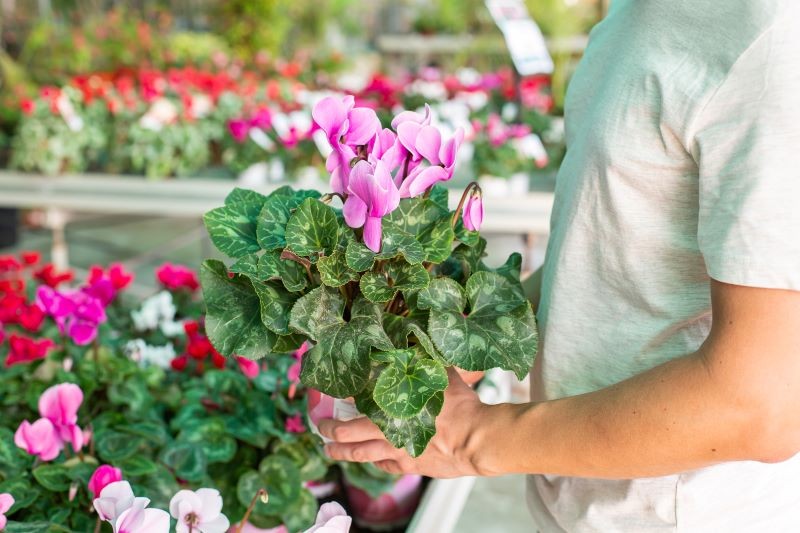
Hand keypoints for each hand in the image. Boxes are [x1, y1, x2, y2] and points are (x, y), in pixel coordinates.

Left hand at [318, 368, 487, 477]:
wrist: (477, 440)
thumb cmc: (461, 406)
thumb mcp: (441, 375)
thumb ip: (423, 360)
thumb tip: (413, 341)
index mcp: (392, 406)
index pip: (355, 401)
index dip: (338, 398)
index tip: (328, 393)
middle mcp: (388, 431)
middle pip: (348, 433)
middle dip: (329, 429)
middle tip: (320, 425)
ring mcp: (397, 451)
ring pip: (359, 454)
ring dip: (341, 451)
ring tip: (328, 449)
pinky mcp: (410, 465)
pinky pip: (383, 466)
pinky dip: (372, 461)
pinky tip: (370, 459)